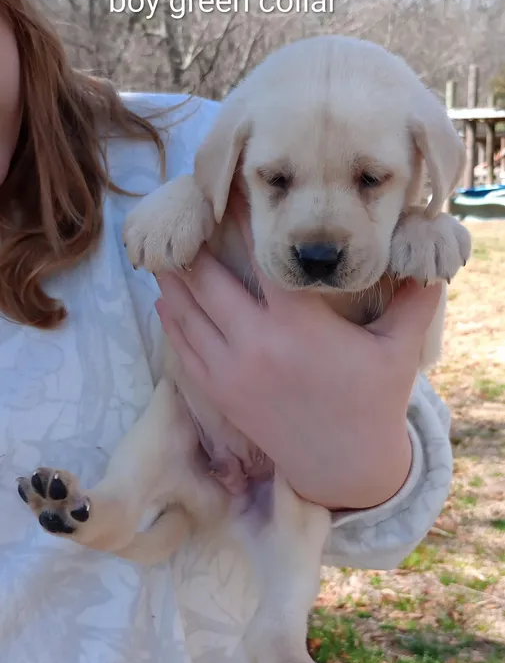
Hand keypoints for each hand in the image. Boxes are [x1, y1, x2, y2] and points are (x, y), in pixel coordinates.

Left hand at [155, 205, 441, 510]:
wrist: (342, 467)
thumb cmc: (373, 403)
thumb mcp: (400, 351)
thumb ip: (417, 301)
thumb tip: (434, 260)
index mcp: (298, 326)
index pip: (263, 260)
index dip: (245, 222)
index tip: (230, 195)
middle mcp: (256, 344)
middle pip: (208, 283)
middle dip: (193, 250)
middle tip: (181, 221)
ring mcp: (231, 371)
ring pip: (186, 315)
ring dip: (172, 282)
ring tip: (161, 254)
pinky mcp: (220, 394)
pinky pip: (184, 349)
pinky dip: (172, 322)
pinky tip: (165, 302)